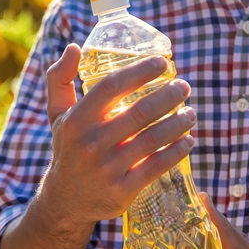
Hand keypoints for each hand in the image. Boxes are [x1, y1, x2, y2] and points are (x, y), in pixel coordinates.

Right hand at [40, 44, 196, 227]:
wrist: (65, 200)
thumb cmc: (69, 149)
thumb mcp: (57, 116)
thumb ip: (59, 80)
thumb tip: (75, 48)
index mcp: (77, 120)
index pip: (111, 86)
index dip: (139, 72)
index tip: (163, 63)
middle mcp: (91, 143)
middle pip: (139, 112)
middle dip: (169, 96)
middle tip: (184, 87)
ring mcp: (108, 168)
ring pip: (152, 139)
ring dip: (178, 123)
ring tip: (191, 114)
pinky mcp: (122, 190)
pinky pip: (156, 167)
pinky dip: (176, 152)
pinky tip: (188, 141)